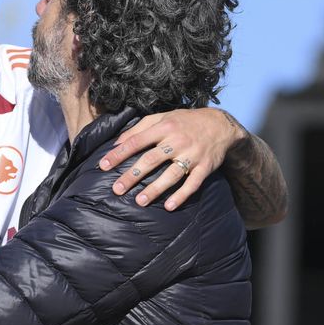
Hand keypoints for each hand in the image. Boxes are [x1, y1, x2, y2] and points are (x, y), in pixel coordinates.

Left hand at [98, 108, 246, 210]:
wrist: (221, 124)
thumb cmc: (184, 121)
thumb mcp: (162, 117)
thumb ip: (139, 128)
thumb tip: (117, 143)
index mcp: (164, 127)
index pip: (136, 141)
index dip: (119, 154)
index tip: (103, 166)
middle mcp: (177, 141)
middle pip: (151, 160)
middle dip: (132, 175)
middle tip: (117, 189)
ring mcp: (192, 155)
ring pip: (171, 174)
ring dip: (155, 189)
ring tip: (139, 201)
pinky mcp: (205, 167)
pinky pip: (193, 183)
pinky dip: (182, 195)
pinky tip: (169, 206)